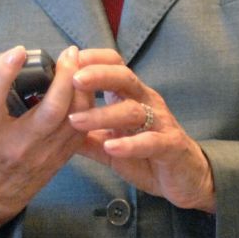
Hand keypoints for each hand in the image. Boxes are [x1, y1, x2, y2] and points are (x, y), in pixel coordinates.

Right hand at [0, 45, 91, 237]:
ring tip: (81, 64)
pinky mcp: (59, 158)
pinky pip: (80, 130)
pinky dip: (86, 107)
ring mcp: (43, 153)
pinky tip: (85, 88)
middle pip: (50, 109)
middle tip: (69, 53)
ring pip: (72, 119)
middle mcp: (18, 145)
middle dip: (64, 78)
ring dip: (81, 89)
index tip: (18, 51)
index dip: (4, 73)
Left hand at [67, 49, 216, 213]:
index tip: (66, 60)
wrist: (185, 177)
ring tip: (75, 120)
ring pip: (132, 110)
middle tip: (72, 78)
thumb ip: (84, 135)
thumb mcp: (109, 143)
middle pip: (124, 78)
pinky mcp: (171, 146)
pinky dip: (130, 144)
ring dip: (102, 114)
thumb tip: (52, 125)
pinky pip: (151, 141)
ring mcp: (160, 122)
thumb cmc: (146, 154)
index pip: (114, 65)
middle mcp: (146, 102)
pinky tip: (111, 146)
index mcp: (130, 96)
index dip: (92, 60)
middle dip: (98, 75)